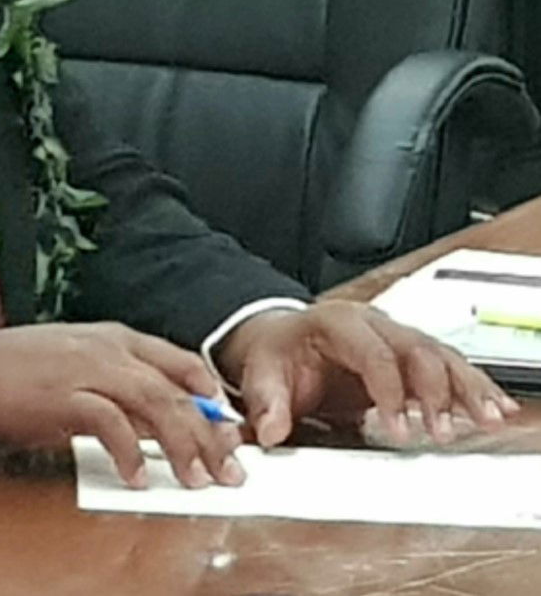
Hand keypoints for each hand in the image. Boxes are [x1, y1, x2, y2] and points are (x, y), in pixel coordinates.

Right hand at [0, 323, 245, 489]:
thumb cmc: (12, 372)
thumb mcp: (73, 364)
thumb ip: (114, 384)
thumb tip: (153, 422)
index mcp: (109, 337)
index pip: (176, 360)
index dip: (208, 395)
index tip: (228, 426)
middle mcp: (104, 348)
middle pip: (174, 388)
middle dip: (208, 432)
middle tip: (228, 469)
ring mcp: (85, 369)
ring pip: (154, 403)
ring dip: (181, 445)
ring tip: (196, 480)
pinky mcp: (63, 397)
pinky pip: (110, 424)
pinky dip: (129, 453)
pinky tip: (137, 478)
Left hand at [215, 302, 522, 446]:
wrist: (282, 339)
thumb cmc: (277, 353)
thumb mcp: (261, 372)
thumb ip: (266, 402)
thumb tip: (270, 430)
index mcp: (335, 323)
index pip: (372, 353)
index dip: (388, 391)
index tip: (396, 428)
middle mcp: (371, 324)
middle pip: (415, 348)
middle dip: (433, 390)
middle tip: (441, 431)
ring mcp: (395, 337)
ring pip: (440, 354)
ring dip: (465, 387)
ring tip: (487, 417)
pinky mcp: (410, 357)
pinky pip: (448, 366)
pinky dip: (472, 387)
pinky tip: (493, 408)